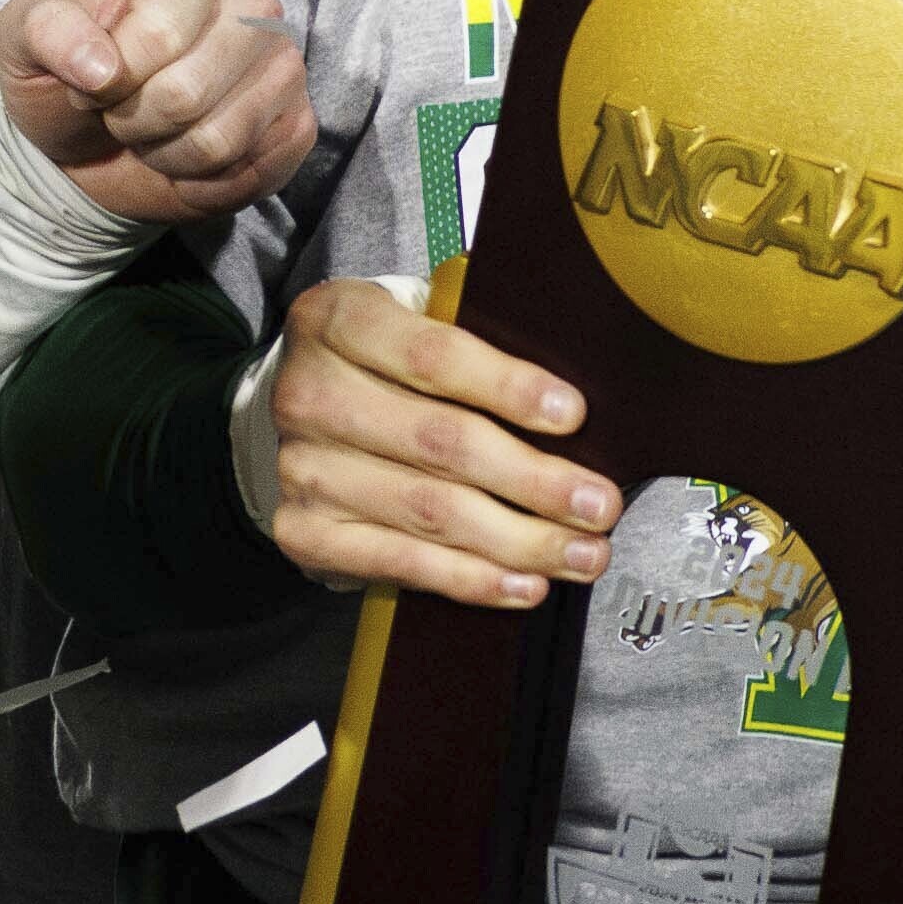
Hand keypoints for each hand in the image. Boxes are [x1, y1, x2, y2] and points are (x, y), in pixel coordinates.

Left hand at [0, 0, 313, 229]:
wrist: (96, 142)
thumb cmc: (70, 77)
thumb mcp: (25, 41)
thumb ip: (45, 30)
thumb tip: (99, 67)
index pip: (157, 38)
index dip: (108, 82)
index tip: (93, 81)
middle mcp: (253, 8)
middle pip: (187, 95)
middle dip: (134, 122)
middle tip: (124, 113)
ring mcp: (284, 68)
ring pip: (217, 142)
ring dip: (166, 156)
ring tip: (156, 135)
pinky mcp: (299, 125)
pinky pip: (249, 173)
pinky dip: (202, 183)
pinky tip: (189, 160)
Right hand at [250, 273, 609, 608]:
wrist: (303, 408)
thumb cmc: (384, 362)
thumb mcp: (417, 319)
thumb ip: (480, 336)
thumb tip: (575, 400)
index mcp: (341, 321)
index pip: (432, 356)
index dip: (507, 388)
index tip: (573, 416)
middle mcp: (312, 394)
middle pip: (441, 443)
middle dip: (535, 482)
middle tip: (599, 505)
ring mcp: (303, 468)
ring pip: (431, 512)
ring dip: (520, 541)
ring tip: (583, 553)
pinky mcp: (306, 531)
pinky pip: (402, 563)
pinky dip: (472, 579)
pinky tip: (525, 584)